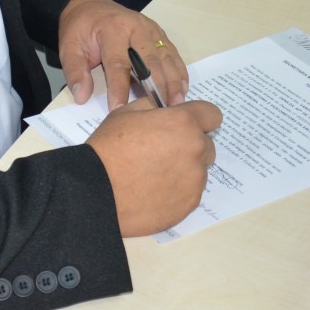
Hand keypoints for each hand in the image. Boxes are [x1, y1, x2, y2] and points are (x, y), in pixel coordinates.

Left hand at [57, 0, 188, 110]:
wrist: (91, 7)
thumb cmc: (81, 29)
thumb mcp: (69, 48)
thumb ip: (75, 72)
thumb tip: (82, 96)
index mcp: (112, 29)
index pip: (118, 63)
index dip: (119, 88)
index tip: (120, 110)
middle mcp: (136, 27)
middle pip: (150, 60)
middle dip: (157, 86)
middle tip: (161, 110)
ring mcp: (151, 29)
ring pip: (166, 57)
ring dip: (173, 81)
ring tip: (176, 103)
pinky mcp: (159, 34)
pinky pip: (172, 53)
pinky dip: (179, 71)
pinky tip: (183, 88)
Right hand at [88, 96, 222, 236]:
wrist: (97, 190)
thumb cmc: (109, 148)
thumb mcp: (126, 113)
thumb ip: (154, 106)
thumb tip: (166, 108)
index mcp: (183, 123)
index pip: (212, 115)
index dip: (198, 118)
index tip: (184, 125)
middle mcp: (196, 149)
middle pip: (207, 145)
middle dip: (190, 145)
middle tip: (162, 152)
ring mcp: (195, 179)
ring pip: (199, 170)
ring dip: (184, 169)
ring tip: (154, 175)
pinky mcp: (190, 203)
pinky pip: (190, 192)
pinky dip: (177, 190)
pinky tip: (154, 191)